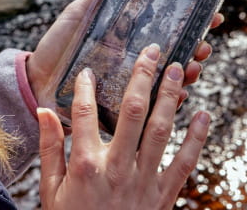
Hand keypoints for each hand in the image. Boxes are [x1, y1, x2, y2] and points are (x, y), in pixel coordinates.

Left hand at [27, 0, 223, 104]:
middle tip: (204, 44)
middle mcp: (133, 60)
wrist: (35, 80)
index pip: (167, 29)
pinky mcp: (122, 106)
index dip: (192, 22)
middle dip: (196, 48)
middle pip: (175, 54)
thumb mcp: (78, 14)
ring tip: (193, 67)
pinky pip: (152, 108)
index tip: (211, 15)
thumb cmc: (57, 45)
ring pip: (169, 80)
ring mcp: (129, 84)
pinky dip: (170, 104)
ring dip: (188, 74)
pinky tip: (179, 95)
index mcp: (128, 38)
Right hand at [37, 45, 210, 209]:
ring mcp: (144, 181)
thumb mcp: (51, 189)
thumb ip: (49, 148)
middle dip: (141, 77)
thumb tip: (44, 112)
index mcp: (86, 165)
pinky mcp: (164, 195)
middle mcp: (117, 168)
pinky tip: (203, 114)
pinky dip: (197, 138)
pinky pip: (184, 162)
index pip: (85, 114)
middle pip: (132, 112)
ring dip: (169, 97)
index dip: (86, 88)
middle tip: (150, 51)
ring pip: (160, 130)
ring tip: (176, 70)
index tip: (89, 71)